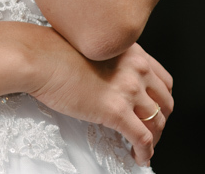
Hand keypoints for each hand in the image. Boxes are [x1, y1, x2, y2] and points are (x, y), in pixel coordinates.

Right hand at [27, 29, 172, 167]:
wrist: (38, 58)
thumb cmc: (54, 50)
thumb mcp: (94, 47)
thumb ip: (111, 59)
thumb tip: (113, 79)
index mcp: (131, 49)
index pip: (164, 79)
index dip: (162, 98)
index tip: (155, 108)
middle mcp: (135, 67)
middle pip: (165, 102)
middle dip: (161, 120)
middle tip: (152, 130)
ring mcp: (127, 89)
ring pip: (157, 123)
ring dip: (154, 139)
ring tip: (144, 147)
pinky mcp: (115, 111)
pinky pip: (142, 138)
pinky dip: (145, 152)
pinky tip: (139, 157)